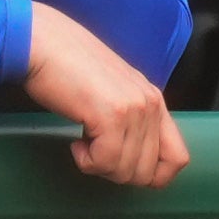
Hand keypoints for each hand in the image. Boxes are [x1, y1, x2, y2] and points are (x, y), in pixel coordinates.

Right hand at [19, 1, 188, 187]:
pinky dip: (86, 161)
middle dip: (117, 173)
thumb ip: (131, 119)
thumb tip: (133, 160)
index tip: (123, 167)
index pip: (178, 158)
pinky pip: (105, 162)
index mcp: (154, 99)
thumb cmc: (66, 66)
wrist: (41, 42)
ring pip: (127, 172)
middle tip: (95, 152)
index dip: (153, 176)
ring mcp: (134, 109)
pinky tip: (75, 142)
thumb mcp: (113, 92)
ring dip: (99, 166)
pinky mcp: (111, 115)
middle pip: (149, 173)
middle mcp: (150, 104)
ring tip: (83, 141)